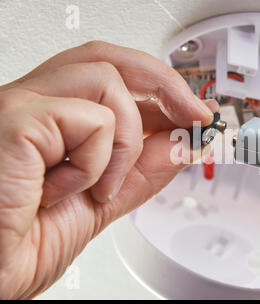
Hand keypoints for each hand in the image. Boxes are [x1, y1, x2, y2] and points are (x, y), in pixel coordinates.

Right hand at [0, 41, 217, 298]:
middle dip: (165, 85)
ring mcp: (21, 106)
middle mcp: (33, 102)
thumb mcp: (105, 200)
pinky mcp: (16, 120)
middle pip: (109, 58)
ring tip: (102, 185)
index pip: (113, 77)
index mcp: (52, 117)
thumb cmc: (23, 243)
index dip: (161, 90)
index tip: (195, 113)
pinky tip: (70, 189)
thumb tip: (184, 139)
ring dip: (125, 142)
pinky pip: (88, 120)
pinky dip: (96, 162)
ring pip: (107, 82)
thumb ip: (145, 167)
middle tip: (195, 115)